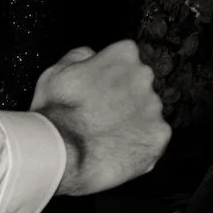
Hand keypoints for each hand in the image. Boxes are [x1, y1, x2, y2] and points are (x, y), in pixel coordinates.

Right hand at [31, 41, 170, 196]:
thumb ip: (79, 56)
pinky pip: (151, 139)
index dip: (108, 76)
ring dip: (130, 122)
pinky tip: (116, 151)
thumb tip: (91, 56)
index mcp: (123, 55)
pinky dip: (138, 145)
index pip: (124, 58)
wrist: (59, 157)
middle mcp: (144, 76)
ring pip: (146, 113)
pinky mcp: (158, 136)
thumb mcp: (54, 73)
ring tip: (104, 138)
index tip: (95, 91)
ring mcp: (154, 108)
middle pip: (138, 84)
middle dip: (123, 98)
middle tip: (98, 117)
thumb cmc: (54, 115)